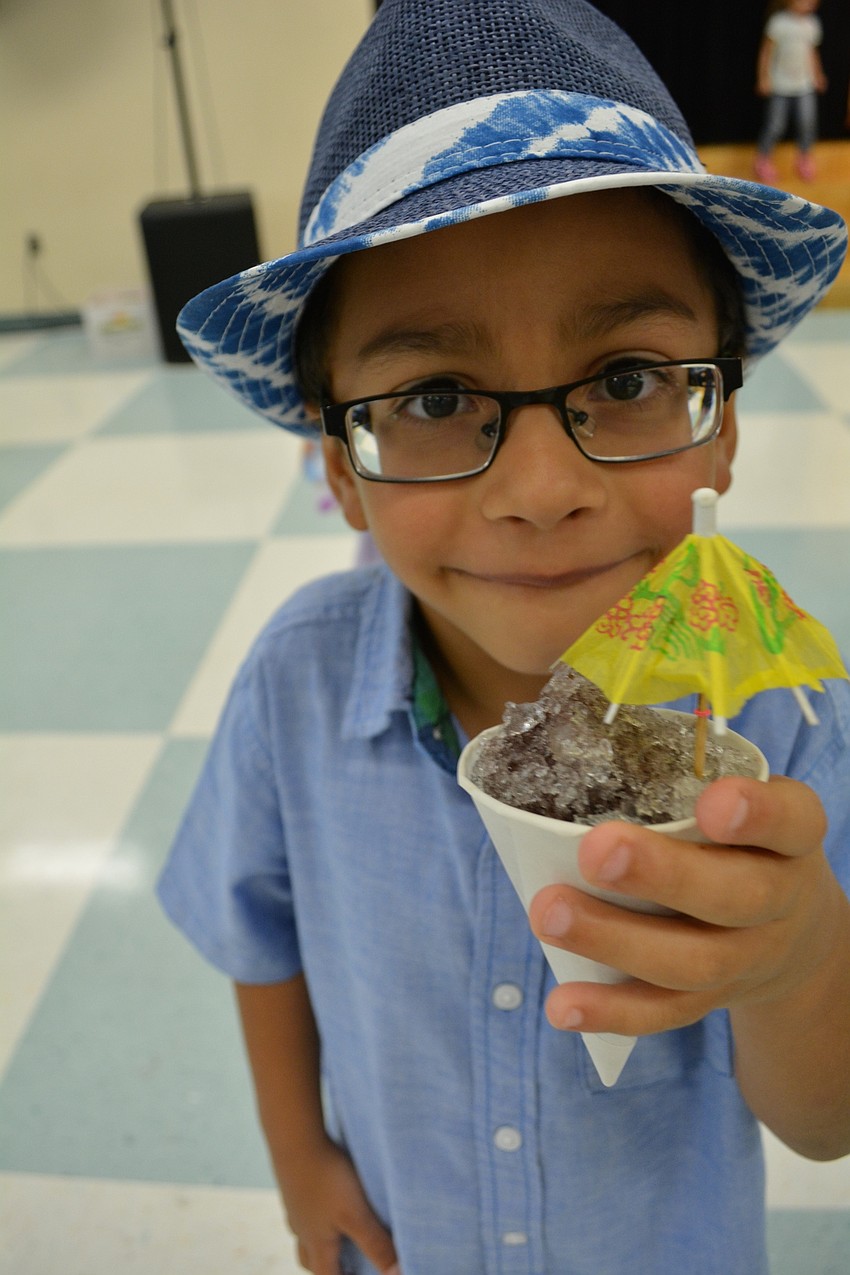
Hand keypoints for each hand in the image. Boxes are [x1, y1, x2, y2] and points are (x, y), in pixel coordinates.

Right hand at [279, 1136, 399, 1274]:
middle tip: (347, 1265)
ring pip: (304, 1233)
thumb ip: (376, 1244)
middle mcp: (302, 1228)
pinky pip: (303, 1206)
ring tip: (339, 1231)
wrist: (294, 1139)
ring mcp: (295, 1205)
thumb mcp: (356, 1214)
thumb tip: (397, 1274)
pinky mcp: (294, 1183)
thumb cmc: (326, 1178)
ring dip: (320, 1239)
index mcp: (316, 1243)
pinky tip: (327, 1194)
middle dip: (328, 1267)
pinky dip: (315, 1211)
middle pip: (310, 1260)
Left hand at [528, 775, 837, 1036]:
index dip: (756, 814)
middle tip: (596, 851)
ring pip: (693, 962)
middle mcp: (781, 900)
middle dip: (662, 875)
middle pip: (736, 897)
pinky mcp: (714, 999)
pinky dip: (612, 1011)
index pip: (790, 820)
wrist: (794, 931)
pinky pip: (666, 1012)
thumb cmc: (744, 843)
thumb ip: (684, 785)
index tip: (712, 803)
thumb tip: (576, 764)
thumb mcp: (741, 803)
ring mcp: (749, 958)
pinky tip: (562, 1005)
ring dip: (615, 940)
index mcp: (792, 837)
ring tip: (550, 914)